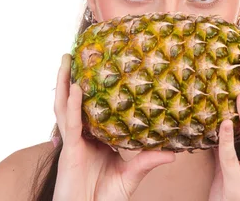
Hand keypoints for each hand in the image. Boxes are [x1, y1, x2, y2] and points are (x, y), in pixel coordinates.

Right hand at [53, 54, 175, 200]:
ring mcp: (72, 143)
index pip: (92, 108)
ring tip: (68, 60)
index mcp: (93, 138)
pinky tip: (77, 88)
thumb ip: (148, 160)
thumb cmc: (105, 197)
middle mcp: (80, 136)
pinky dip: (73, 105)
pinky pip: (71, 124)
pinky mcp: (69, 152)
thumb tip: (175, 152)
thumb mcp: (132, 174)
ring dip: (64, 83)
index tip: (100, 68)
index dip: (92, 89)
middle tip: (76, 54)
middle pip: (73, 101)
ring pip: (64, 106)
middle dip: (71, 78)